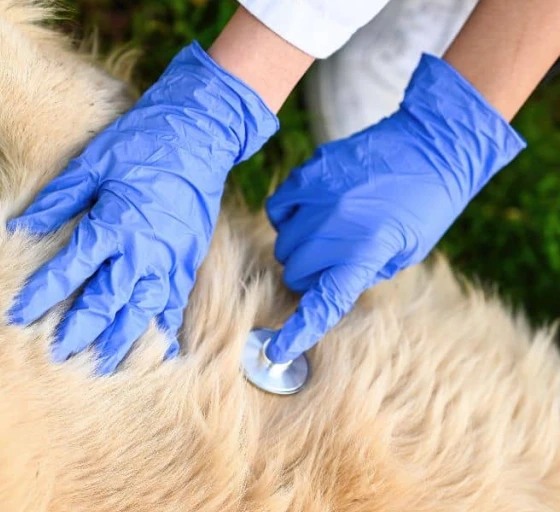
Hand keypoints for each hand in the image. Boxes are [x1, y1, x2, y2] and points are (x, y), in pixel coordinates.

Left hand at [7, 41, 278, 373]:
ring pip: (142, 313)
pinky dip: (160, 330)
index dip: (41, 295)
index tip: (17, 315)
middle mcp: (143, 250)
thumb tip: (20, 227)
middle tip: (57, 356)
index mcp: (113, 223)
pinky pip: (173, 305)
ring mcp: (171, 259)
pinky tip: (150, 350)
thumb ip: (57, 199)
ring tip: (100, 366)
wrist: (200, 132)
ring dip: (120, 342)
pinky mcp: (189, 261)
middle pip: (106, 303)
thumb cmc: (141, 142)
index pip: (69, 270)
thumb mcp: (92, 162)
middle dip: (79, 332)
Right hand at [264, 54, 526, 363]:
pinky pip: (277, 209)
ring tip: (327, 234)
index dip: (298, 331)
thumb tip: (326, 285)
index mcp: (365, 251)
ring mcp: (317, 198)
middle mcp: (335, 227)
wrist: (429, 144)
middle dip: (310, 276)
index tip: (278, 351)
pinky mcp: (307, 174)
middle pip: (296, 272)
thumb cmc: (425, 204)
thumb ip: (362, 272)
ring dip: (299, 248)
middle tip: (334, 264)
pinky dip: (287, 218)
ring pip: (283, 244)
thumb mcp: (405, 252)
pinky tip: (309, 213)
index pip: (323, 302)